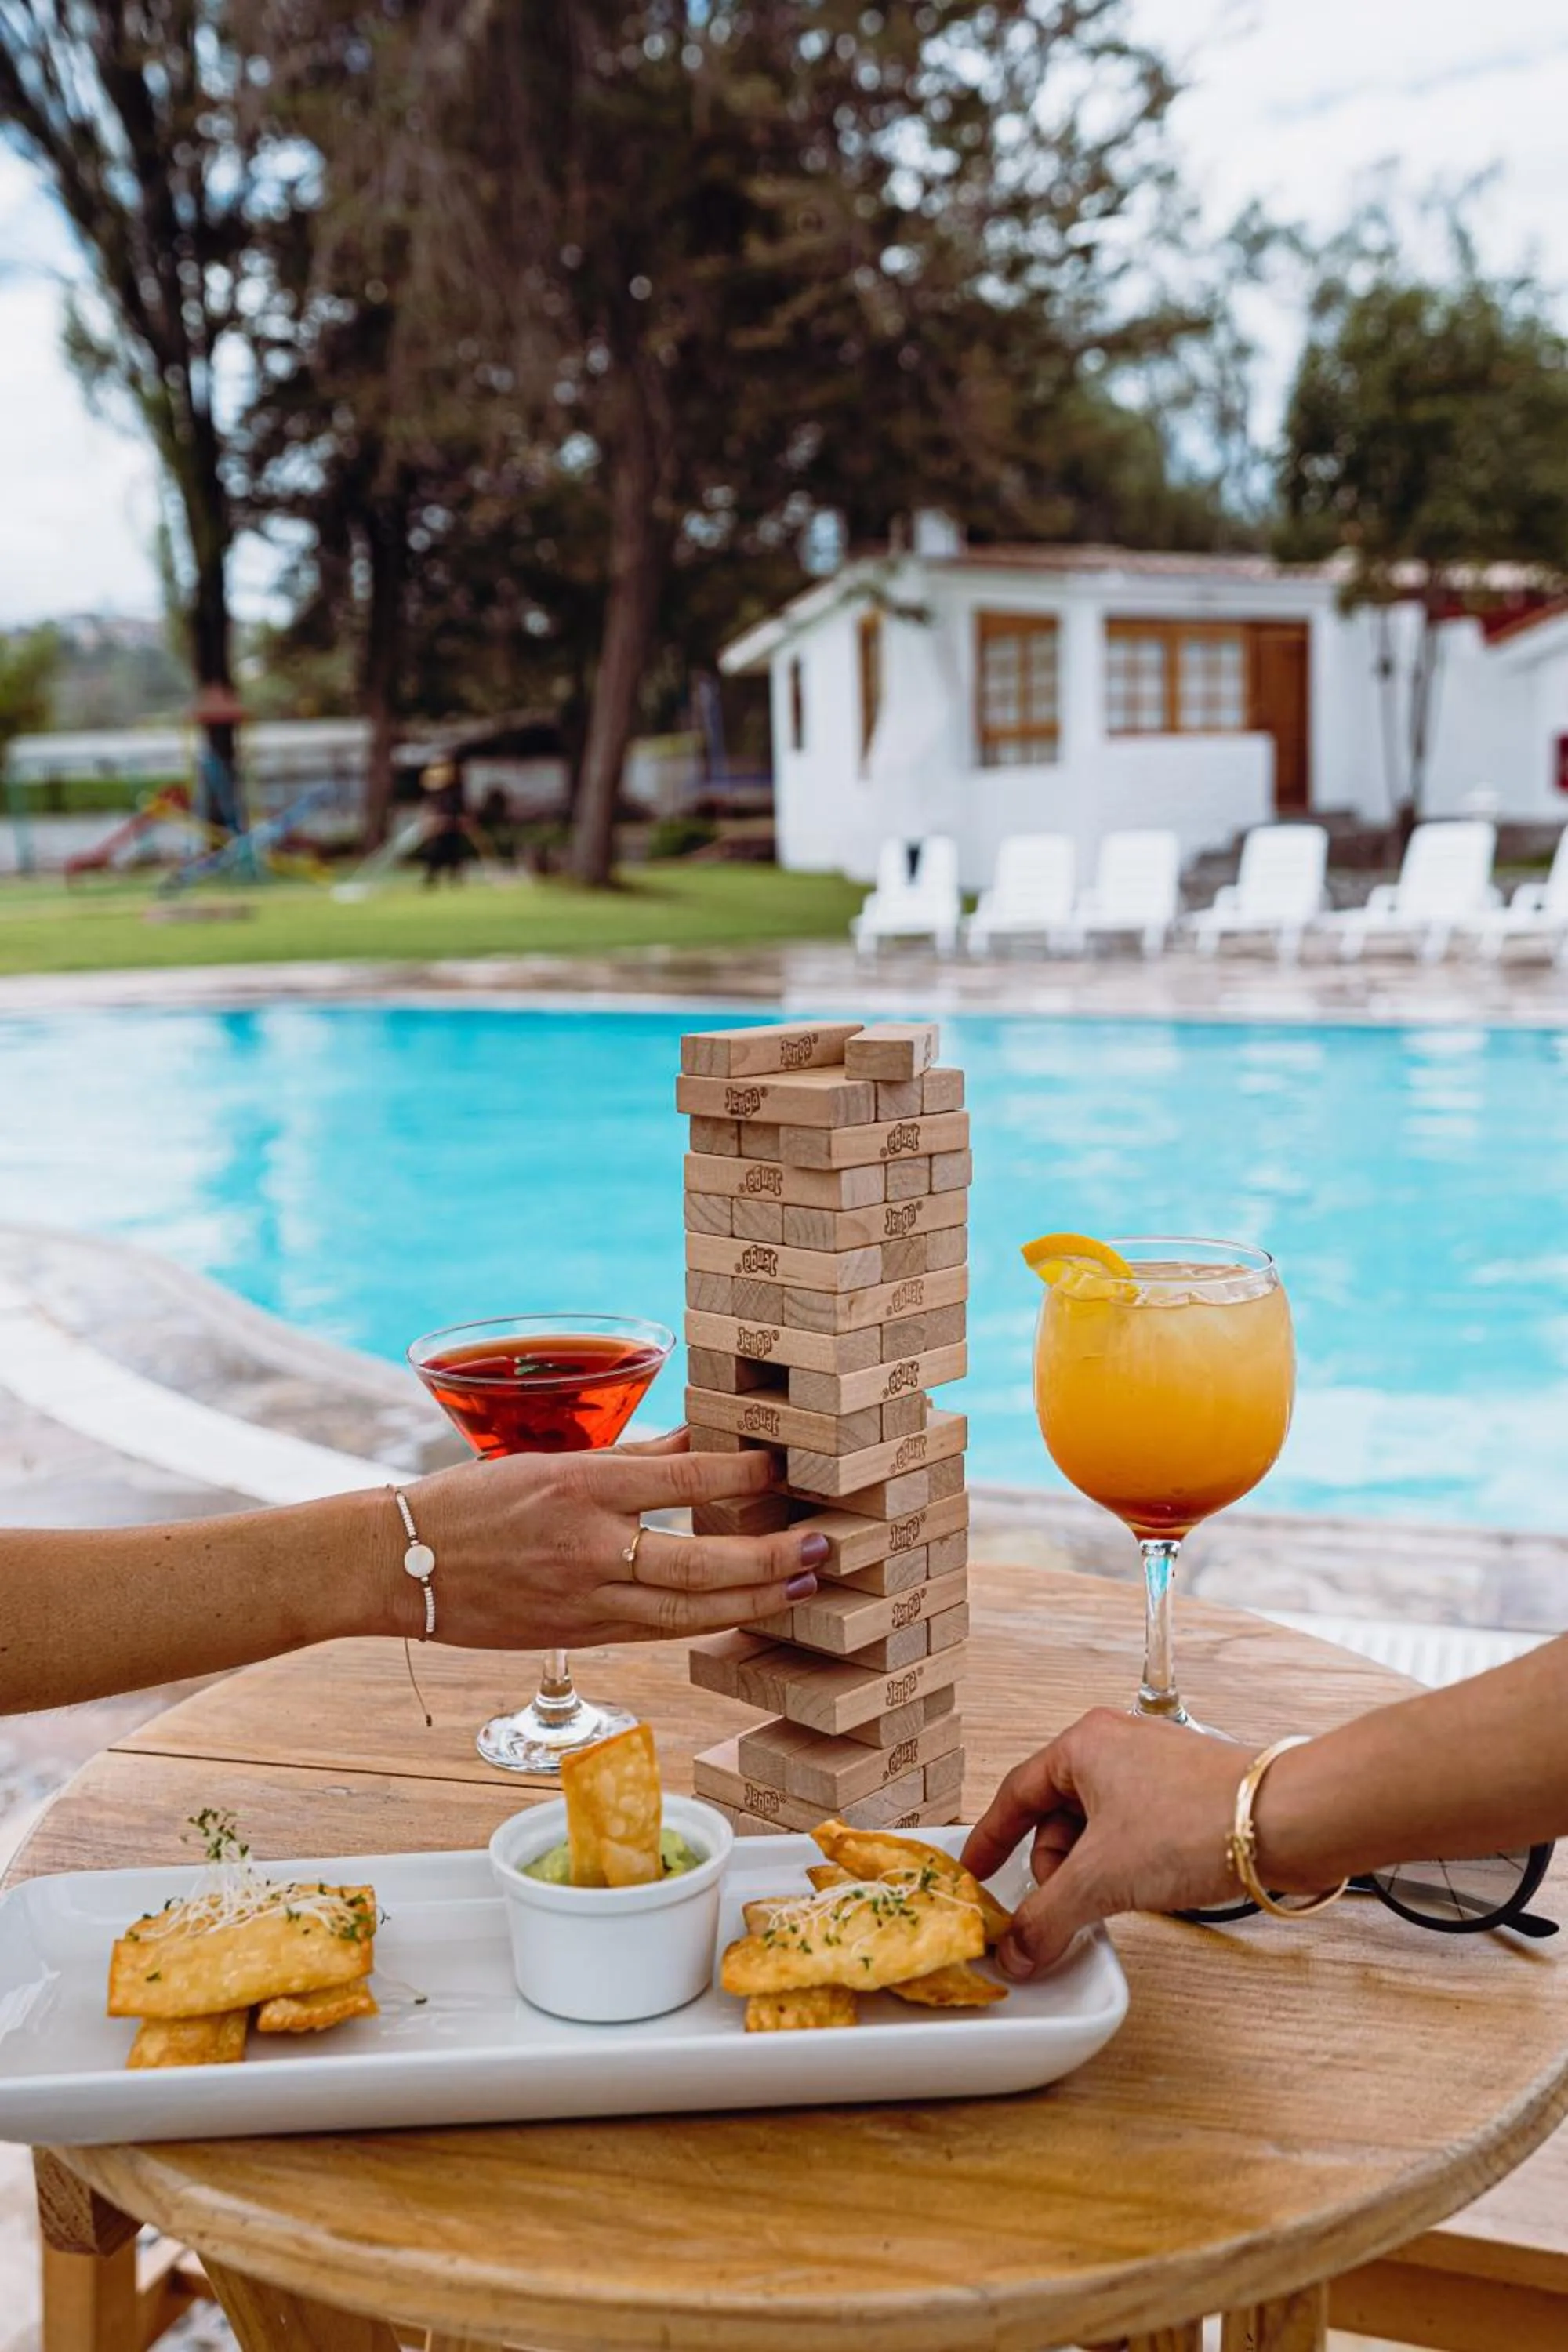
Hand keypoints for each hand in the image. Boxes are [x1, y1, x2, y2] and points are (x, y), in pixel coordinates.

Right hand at [393, 1431, 823, 1650]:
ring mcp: (582, 1599)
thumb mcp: (550, 1461)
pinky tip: (743, 1611)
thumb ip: (630, 1456)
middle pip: (698, 1561)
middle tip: (819, 1545)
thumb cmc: (471, 1501)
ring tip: (802, 1585)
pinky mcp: (576, 1634)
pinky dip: (705, 1621)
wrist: (398, 1564)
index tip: (785, 1471)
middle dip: (768, 1557)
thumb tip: (701, 1439)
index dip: (743, 1477)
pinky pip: (656, 1631)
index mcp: (579, 1485)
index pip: (682, 1478)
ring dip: (754, 1599)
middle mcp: (585, 1546)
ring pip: (687, 1608)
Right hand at [961, 1710, 1258, 1976]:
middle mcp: (1117, 1747)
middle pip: (1056, 1816)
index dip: (990, 1839)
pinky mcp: (1187, 1798)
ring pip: (1097, 1829)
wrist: (1284, 1823)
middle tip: (1057, 1909)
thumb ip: (1047, 1917)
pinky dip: (1124, 1868)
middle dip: (1052, 1869)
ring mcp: (1155, 1771)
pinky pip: (1134, 1835)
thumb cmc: (1197, 1822)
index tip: (975, 1872)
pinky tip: (1139, 1895)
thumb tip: (1017, 1949)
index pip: (1015, 1793)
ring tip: (1105, 1905)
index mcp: (1084, 1744)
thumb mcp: (1101, 1879)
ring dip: (1091, 1873)